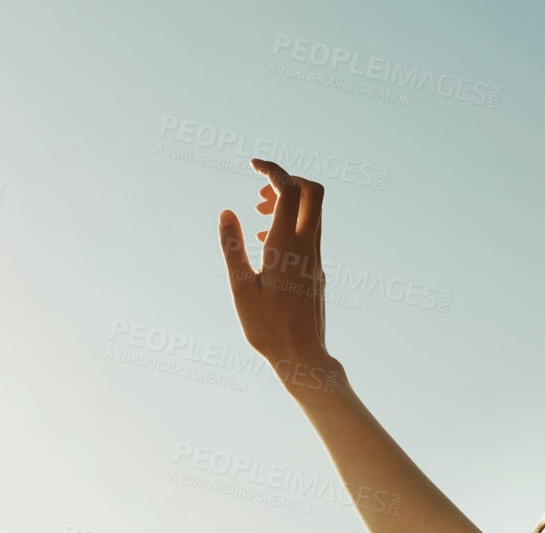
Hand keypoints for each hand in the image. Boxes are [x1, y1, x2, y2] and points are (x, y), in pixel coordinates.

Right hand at [219, 159, 337, 394]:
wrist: (302, 356)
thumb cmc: (267, 328)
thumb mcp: (241, 288)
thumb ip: (233, 247)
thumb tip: (227, 212)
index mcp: (286, 247)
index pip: (289, 189)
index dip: (273, 169)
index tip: (253, 165)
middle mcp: (307, 247)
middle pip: (312, 191)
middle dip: (287, 180)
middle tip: (260, 193)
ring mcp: (316, 258)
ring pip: (313, 211)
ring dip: (288, 202)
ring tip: (259, 216)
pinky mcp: (317, 269)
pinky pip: (309, 231)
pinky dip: (291, 223)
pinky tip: (267, 244)